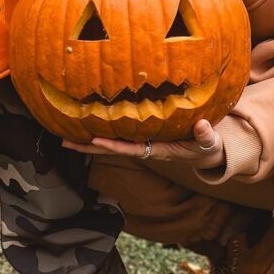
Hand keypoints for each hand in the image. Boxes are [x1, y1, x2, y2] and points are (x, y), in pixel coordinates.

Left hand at [63, 119, 224, 170]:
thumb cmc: (206, 145)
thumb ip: (206, 135)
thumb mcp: (210, 142)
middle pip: (112, 149)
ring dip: (88, 140)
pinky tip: (85, 123)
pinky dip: (101, 130)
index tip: (96, 141)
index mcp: (158, 150)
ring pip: (111, 142)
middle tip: (63, 141)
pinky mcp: (141, 136)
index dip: (114, 146)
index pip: (132, 149)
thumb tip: (202, 126)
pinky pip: (117, 134)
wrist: (205, 151)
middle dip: (89, 146)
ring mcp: (141, 143)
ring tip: (63, 135)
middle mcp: (144, 148)